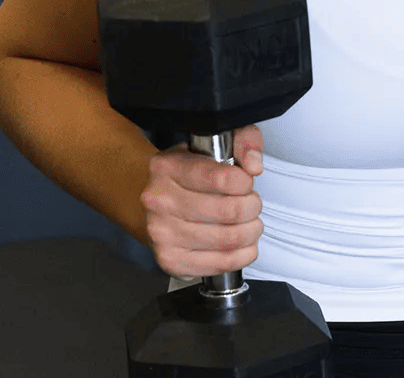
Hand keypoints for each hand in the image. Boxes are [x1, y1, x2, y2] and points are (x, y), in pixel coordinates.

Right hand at [140, 125, 265, 277]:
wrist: (150, 204)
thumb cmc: (185, 176)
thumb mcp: (211, 144)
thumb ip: (242, 140)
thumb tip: (253, 164)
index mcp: (168, 167)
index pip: (222, 178)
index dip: (245, 182)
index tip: (245, 182)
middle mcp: (160, 201)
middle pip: (230, 210)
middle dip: (252, 207)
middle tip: (250, 203)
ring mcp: (162, 233)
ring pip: (230, 238)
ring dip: (251, 230)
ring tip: (248, 222)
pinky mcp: (171, 260)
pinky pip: (223, 262)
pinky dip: (244, 253)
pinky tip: (242, 243)